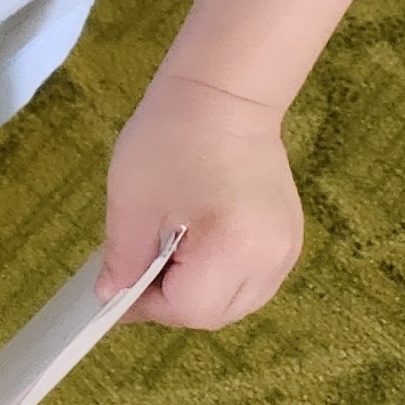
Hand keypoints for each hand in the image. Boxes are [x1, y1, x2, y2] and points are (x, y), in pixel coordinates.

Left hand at [98, 71, 303, 327]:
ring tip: (172, 254)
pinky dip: (223, 275)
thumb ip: (124, 259)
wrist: (224, 92)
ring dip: (201, 292)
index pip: (187, 309)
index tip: (120, 287)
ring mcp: (287, 249)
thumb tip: (114, 297)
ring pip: (237, 300)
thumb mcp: (132, 201)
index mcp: (233, 249)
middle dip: (174, 302)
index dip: (148, 305)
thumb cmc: (172, 137)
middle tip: (142, 269)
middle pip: (215, 312)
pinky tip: (201, 246)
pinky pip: (253, 279)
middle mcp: (270, 259)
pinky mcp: (290, 236)